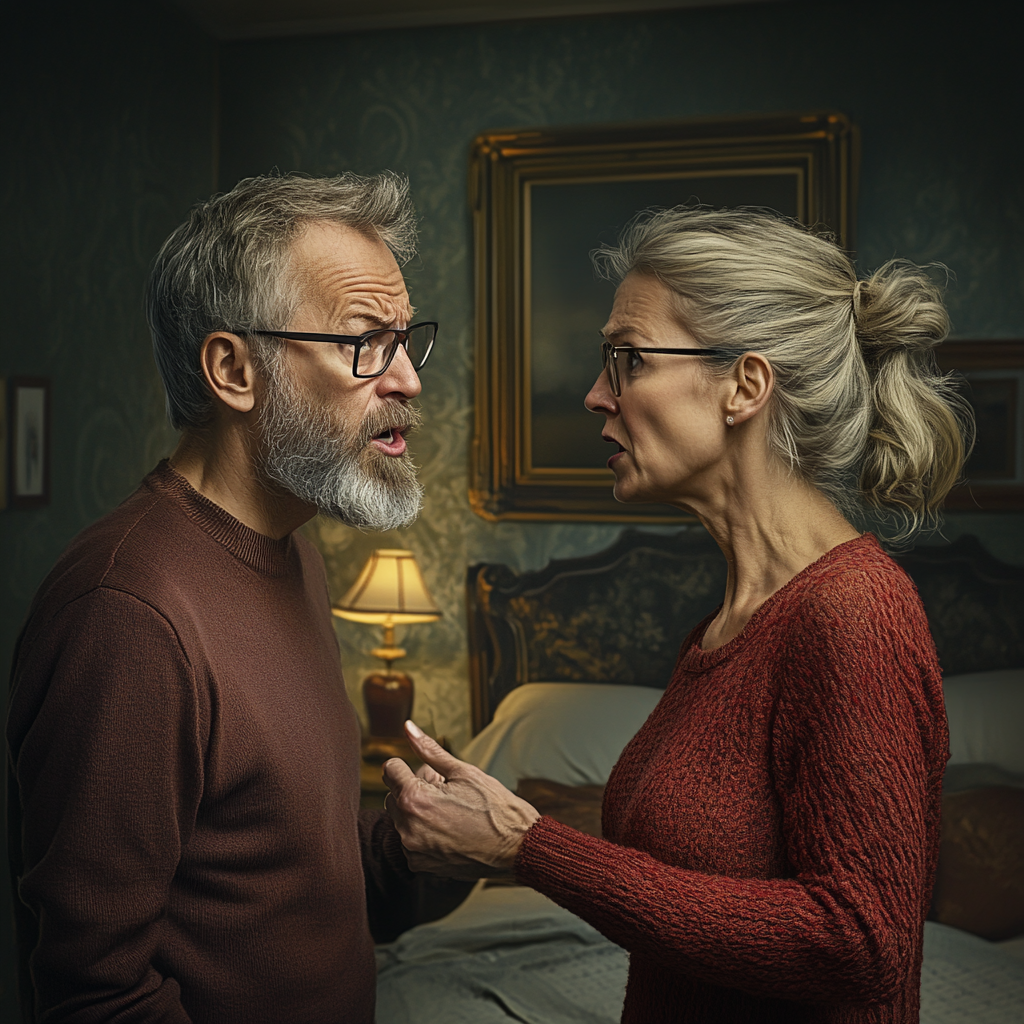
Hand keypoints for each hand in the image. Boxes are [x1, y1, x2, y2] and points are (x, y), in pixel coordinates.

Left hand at [382, 721, 539, 875]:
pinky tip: (449, 829)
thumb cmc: (495, 808)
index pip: (390, 770)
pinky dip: (424, 834)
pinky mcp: (422, 866)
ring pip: (402, 820)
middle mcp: (407, 828)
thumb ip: (429, 749)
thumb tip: (408, 727)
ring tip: (450, 810)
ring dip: (418, 812)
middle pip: (393, 796)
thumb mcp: (463, 772)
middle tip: (444, 789)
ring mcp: (413, 850)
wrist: (518, 848)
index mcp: (414, 799)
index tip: (429, 773)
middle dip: (413, 788)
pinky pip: (411, 842)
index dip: (410, 766)